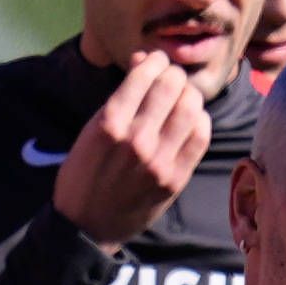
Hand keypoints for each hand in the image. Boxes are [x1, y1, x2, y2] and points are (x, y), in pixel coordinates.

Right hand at [49, 50, 211, 249]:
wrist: (88, 224)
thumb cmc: (84, 171)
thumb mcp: (91, 129)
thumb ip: (121, 97)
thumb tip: (146, 60)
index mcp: (109, 123)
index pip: (145, 76)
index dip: (156, 61)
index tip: (156, 61)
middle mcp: (137, 140)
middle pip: (172, 88)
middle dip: (174, 74)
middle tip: (171, 77)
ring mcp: (160, 161)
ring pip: (191, 109)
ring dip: (190, 94)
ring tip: (182, 96)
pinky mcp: (177, 178)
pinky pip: (201, 137)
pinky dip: (200, 120)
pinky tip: (191, 119)